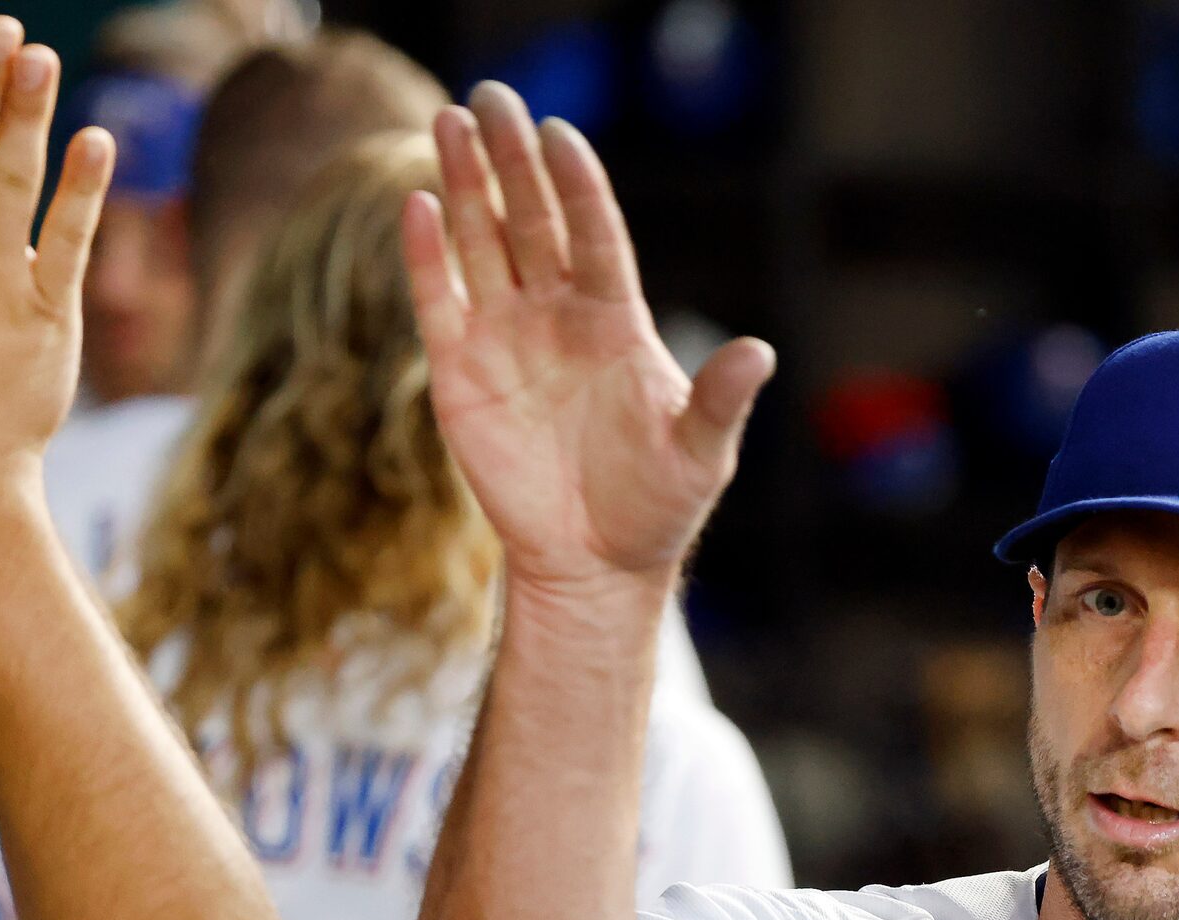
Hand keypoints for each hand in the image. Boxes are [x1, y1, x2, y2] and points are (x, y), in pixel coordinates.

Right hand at [403, 83, 775, 603]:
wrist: (596, 563)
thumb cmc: (656, 506)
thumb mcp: (701, 453)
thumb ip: (721, 400)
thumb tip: (759, 353)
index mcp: (615, 321)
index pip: (594, 233)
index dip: (578, 184)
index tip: (560, 134)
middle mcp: (558, 315)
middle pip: (531, 220)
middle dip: (511, 159)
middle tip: (491, 97)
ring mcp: (506, 338)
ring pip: (481, 244)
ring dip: (464, 185)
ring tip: (449, 122)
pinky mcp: (460, 373)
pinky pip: (439, 301)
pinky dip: (426, 256)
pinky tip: (418, 206)